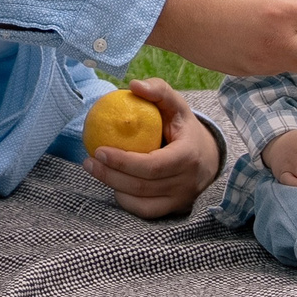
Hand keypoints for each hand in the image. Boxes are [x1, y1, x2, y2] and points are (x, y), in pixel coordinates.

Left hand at [86, 79, 220, 218]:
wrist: (208, 156)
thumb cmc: (184, 127)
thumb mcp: (176, 104)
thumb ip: (158, 91)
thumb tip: (134, 85)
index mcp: (188, 157)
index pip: (153, 165)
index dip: (123, 161)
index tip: (99, 149)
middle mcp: (187, 183)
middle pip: (142, 186)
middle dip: (110, 175)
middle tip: (88, 160)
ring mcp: (181, 200)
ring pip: (141, 202)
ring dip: (113, 187)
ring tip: (94, 169)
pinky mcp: (174, 209)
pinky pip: (145, 211)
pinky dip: (125, 200)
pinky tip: (112, 184)